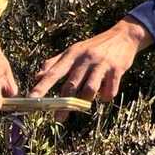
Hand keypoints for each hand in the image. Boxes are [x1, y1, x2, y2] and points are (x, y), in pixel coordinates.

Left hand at [31, 17, 152, 112]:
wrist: (124, 35)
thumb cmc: (95, 45)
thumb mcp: (74, 50)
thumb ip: (55, 63)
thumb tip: (37, 77)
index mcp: (72, 55)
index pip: (53, 73)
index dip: (41, 87)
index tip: (30, 100)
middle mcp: (85, 59)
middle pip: (71, 85)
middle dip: (63, 105)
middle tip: (57, 118)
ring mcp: (102, 64)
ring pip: (89, 90)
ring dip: (85, 101)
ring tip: (83, 105)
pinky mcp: (117, 69)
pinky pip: (109, 91)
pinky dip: (105, 97)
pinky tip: (104, 94)